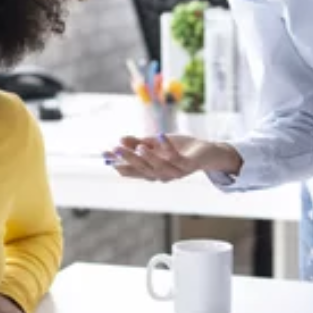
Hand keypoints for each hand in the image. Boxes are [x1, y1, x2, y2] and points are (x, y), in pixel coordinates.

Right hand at [107, 135, 239, 181]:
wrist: (207, 151)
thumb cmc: (180, 148)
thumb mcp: (157, 143)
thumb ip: (140, 142)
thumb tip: (120, 138)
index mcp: (153, 171)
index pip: (133, 170)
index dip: (119, 162)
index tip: (105, 154)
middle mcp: (162, 175)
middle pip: (143, 169)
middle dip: (129, 159)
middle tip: (115, 148)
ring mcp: (176, 172)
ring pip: (159, 167)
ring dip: (148, 157)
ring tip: (138, 146)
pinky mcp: (189, 166)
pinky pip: (177, 159)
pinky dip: (168, 148)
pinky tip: (160, 136)